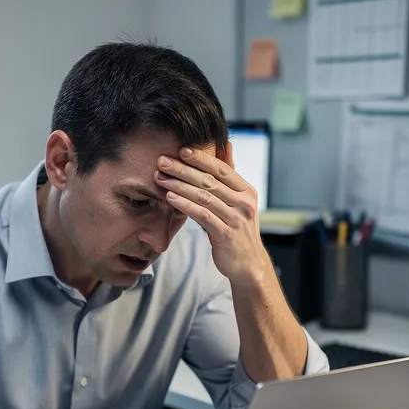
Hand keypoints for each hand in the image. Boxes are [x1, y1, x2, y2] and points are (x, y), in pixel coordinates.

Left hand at [156, 146, 268, 286]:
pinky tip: (170, 198)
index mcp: (247, 191)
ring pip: (204, 197)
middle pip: (210, 181)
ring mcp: (236, 219)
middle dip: (183, 169)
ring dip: (179, 186)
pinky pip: (203, 216)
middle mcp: (244, 203)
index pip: (222, 169)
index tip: (181, 150)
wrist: (248, 263)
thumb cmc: (238, 229)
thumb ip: (230, 176)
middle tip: (162, 161)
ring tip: (161, 178)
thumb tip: (227, 145)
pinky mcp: (226, 235)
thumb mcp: (239, 201)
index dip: (201, 158)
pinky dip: (185, 205)